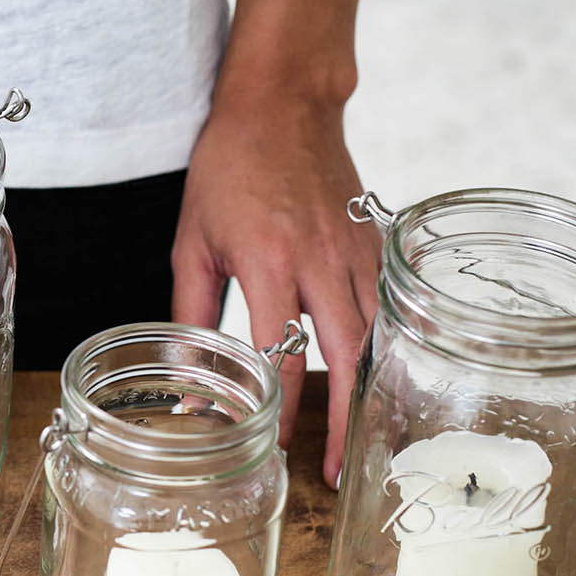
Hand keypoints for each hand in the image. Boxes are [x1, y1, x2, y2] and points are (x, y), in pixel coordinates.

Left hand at [170, 74, 380, 486]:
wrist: (282, 102)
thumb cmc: (228, 168)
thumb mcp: (193, 240)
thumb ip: (191, 312)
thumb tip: (189, 378)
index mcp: (269, 261)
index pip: (279, 355)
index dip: (276, 409)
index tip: (270, 448)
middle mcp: (320, 260)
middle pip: (344, 358)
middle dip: (343, 422)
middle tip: (338, 473)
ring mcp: (356, 250)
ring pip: (376, 337)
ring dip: (372, 395)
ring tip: (366, 442)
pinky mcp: (376, 243)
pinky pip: (386, 308)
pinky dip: (386, 350)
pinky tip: (381, 383)